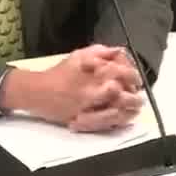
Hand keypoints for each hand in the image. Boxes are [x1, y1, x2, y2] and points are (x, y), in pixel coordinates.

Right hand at [2, 45, 141, 126]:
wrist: (37, 91)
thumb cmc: (60, 73)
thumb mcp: (79, 55)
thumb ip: (101, 52)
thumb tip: (120, 52)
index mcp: (92, 70)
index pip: (121, 71)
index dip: (133, 75)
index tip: (136, 79)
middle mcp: (92, 88)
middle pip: (123, 93)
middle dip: (134, 96)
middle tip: (138, 96)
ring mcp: (88, 106)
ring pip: (117, 111)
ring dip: (128, 110)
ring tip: (134, 108)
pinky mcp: (83, 120)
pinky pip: (106, 123)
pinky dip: (117, 121)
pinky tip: (122, 117)